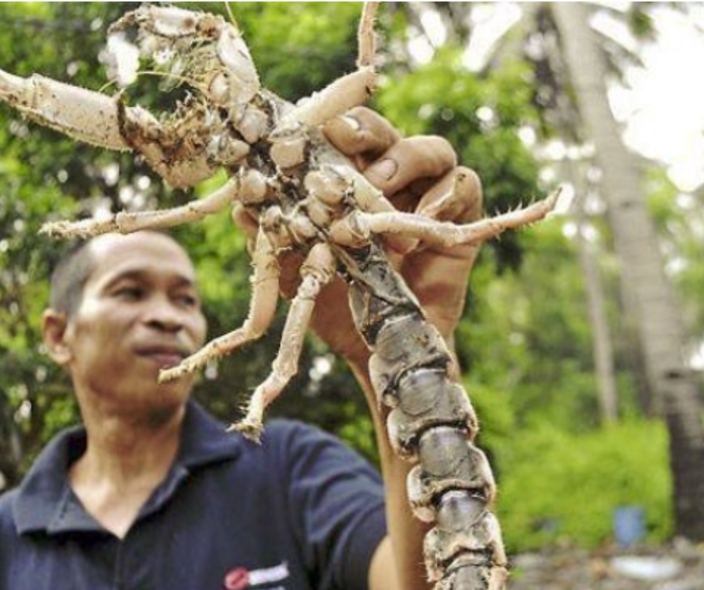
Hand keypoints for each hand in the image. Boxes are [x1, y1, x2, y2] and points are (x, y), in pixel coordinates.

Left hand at [233, 107, 482, 363]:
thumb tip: (239, 209)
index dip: (326, 125)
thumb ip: (272, 241)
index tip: (309, 129)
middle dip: (364, 128)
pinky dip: (446, 193)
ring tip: (381, 186)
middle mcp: (388, 180)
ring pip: (430, 149)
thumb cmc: (336, 305)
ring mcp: (425, 195)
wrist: (377, 350)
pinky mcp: (459, 217)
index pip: (339, 138)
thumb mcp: (297, 274)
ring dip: (405, 159)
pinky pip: (464, 184)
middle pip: (382, 132)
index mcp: (347, 183)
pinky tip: (424, 217)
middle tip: (344, 138)